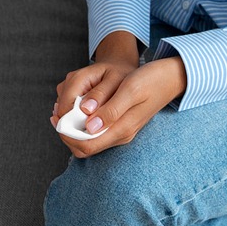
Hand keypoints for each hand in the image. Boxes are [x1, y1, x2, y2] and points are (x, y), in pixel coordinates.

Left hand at [53, 54, 185, 158]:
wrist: (170, 77)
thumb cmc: (150, 79)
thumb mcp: (130, 89)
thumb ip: (111, 110)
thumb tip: (90, 127)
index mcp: (122, 129)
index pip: (86, 146)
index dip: (66, 136)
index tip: (56, 118)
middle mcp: (121, 135)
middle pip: (84, 147)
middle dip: (66, 133)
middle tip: (56, 113)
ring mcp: (121, 131)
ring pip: (88, 140)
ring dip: (73, 128)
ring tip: (64, 109)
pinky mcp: (121, 124)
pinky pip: (95, 132)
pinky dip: (82, 123)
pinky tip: (77, 108)